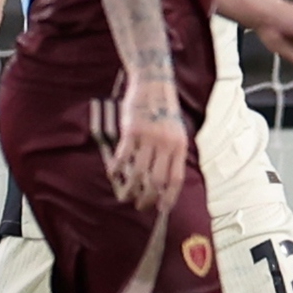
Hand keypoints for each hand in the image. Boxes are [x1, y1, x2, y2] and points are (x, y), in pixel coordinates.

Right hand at [109, 75, 191, 212]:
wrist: (153, 84)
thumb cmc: (164, 109)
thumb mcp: (176, 131)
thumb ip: (172, 152)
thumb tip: (165, 178)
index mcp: (179, 145)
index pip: (175, 178)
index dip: (169, 197)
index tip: (162, 209)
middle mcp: (165, 144)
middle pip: (156, 179)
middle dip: (148, 197)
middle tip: (140, 205)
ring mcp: (148, 137)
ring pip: (138, 171)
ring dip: (130, 187)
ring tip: (125, 195)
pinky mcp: (131, 130)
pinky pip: (122, 155)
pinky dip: (116, 168)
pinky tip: (113, 174)